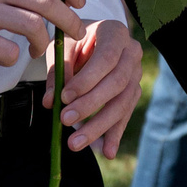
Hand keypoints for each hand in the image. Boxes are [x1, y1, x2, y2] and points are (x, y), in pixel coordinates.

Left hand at [54, 20, 142, 154]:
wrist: (92, 38)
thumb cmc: (76, 40)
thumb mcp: (63, 47)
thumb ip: (58, 72)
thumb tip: (50, 103)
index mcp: (115, 33)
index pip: (106, 59)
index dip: (87, 80)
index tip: (65, 98)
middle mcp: (132, 53)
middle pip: (117, 83)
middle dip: (91, 105)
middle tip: (65, 120)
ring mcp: (136, 74)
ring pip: (122, 103)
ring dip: (99, 126)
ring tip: (76, 144)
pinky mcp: (134, 92)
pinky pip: (125, 115)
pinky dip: (114, 134)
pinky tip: (107, 152)